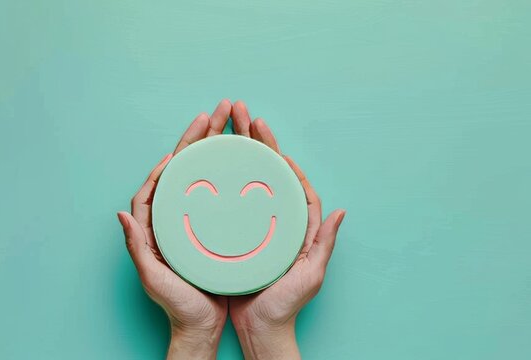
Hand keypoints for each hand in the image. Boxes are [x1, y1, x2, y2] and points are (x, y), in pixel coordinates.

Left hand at [117, 99, 232, 359]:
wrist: (201, 325)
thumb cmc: (177, 304)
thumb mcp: (154, 277)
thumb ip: (137, 247)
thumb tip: (121, 214)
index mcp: (153, 227)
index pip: (155, 184)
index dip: (166, 162)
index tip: (180, 146)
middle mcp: (172, 218)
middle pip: (182, 169)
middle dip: (198, 138)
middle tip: (216, 112)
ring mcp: (192, 219)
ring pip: (202, 173)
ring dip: (215, 145)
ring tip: (231, 121)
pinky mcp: (211, 224)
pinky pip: (218, 188)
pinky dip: (227, 168)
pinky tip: (240, 155)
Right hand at [227, 101, 345, 359]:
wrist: (259, 329)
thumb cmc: (285, 305)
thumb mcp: (309, 274)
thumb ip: (323, 243)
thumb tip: (340, 211)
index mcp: (296, 225)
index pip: (290, 179)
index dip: (279, 153)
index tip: (267, 133)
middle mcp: (273, 220)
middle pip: (265, 171)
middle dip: (253, 140)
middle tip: (239, 112)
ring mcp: (252, 225)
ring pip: (244, 179)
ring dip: (235, 151)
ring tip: (223, 126)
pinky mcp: (233, 234)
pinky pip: (226, 199)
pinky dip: (220, 178)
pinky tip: (208, 164)